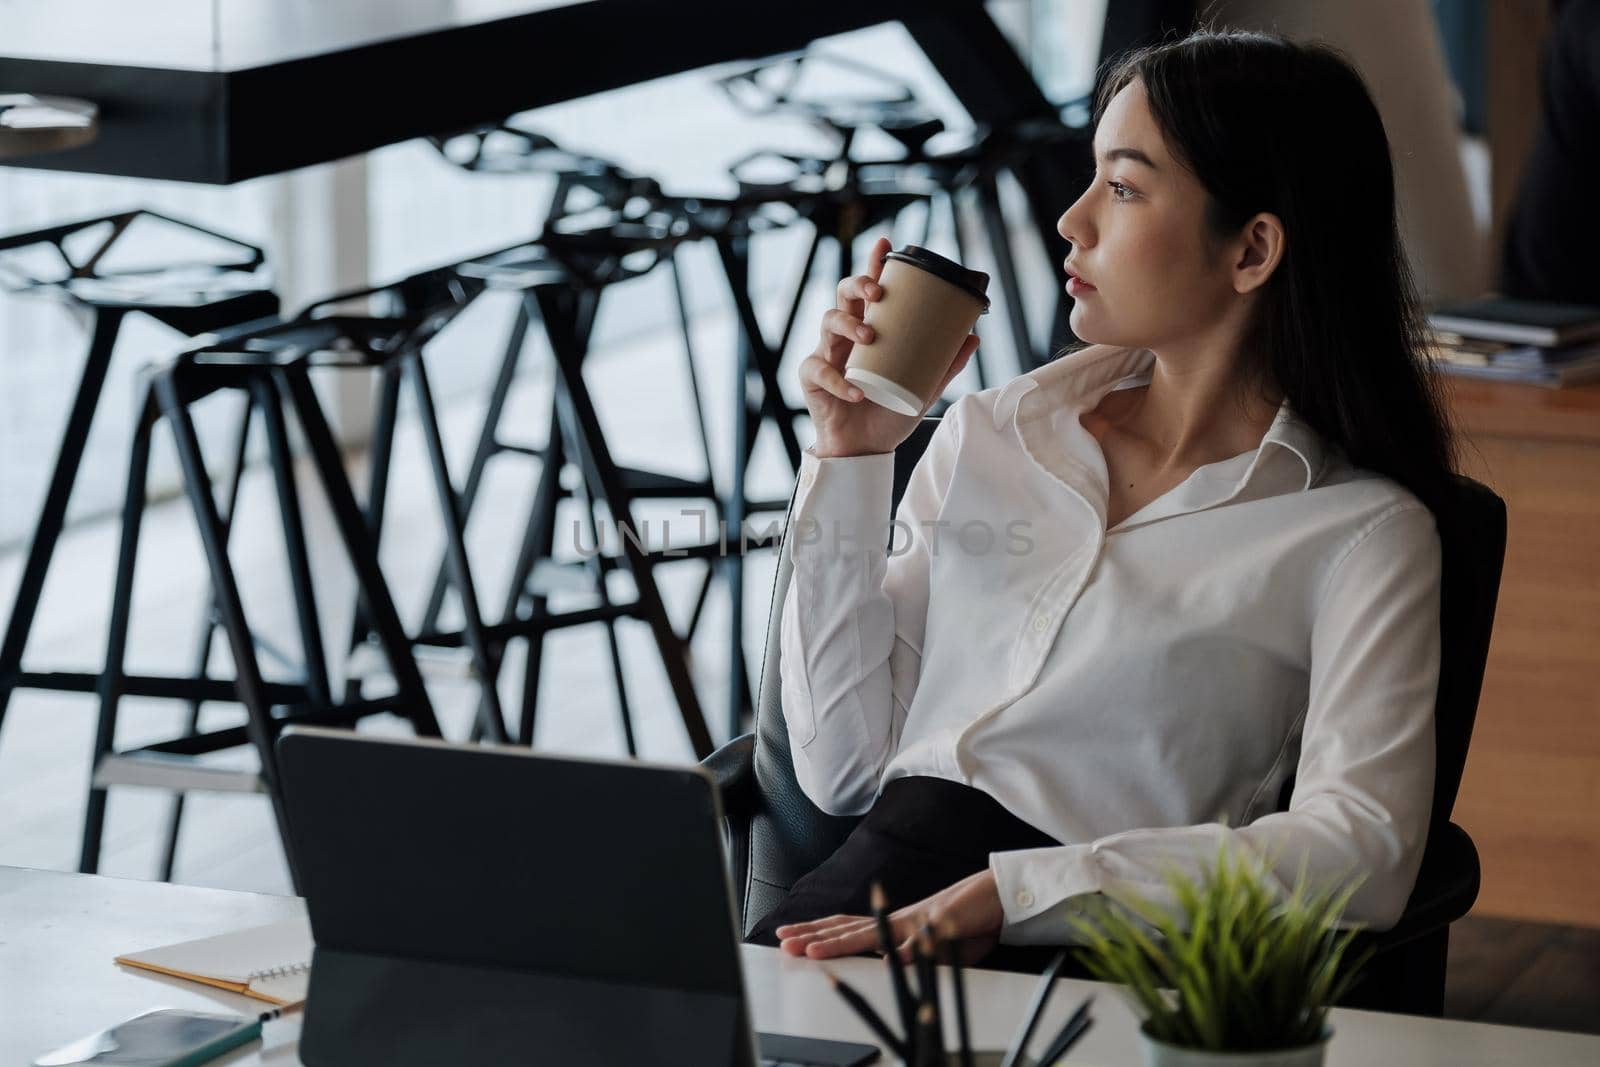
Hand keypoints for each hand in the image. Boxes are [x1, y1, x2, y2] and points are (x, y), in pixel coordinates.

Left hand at [773, 869, 1004, 965]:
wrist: (998, 896)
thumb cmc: (965, 921)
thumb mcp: (930, 944)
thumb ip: (909, 952)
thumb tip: (888, 960)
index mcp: (893, 924)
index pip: (847, 928)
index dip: (817, 933)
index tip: (789, 938)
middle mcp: (899, 919)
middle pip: (848, 928)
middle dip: (814, 937)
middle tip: (783, 943)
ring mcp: (918, 920)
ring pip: (874, 932)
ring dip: (842, 944)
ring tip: (814, 952)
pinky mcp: (943, 923)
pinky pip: (921, 939)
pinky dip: (905, 950)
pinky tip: (887, 958)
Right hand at [799, 236, 979, 459]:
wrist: (866, 450)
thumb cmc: (889, 414)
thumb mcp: (924, 388)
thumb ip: (945, 364)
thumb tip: (974, 337)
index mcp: (870, 331)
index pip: (869, 291)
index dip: (873, 264)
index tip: (885, 244)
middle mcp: (846, 337)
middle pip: (843, 295)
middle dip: (857, 285)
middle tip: (877, 294)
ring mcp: (827, 354)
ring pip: (827, 322)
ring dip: (848, 325)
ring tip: (869, 337)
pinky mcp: (812, 378)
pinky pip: (819, 370)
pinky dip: (839, 380)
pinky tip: (856, 392)